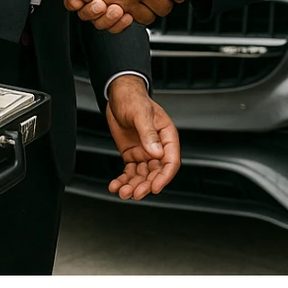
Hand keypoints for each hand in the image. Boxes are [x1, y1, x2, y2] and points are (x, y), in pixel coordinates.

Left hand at [104, 74, 179, 199]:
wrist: (117, 95)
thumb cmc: (133, 98)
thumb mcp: (140, 113)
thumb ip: (148, 133)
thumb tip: (156, 152)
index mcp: (166, 135)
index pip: (171, 160)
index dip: (164, 176)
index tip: (155, 187)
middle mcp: (157, 146)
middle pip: (156, 172)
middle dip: (146, 185)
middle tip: (135, 193)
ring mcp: (144, 151)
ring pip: (143, 175)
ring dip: (134, 186)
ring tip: (122, 191)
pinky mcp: (132, 154)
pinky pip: (130, 172)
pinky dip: (123, 180)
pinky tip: (116, 185)